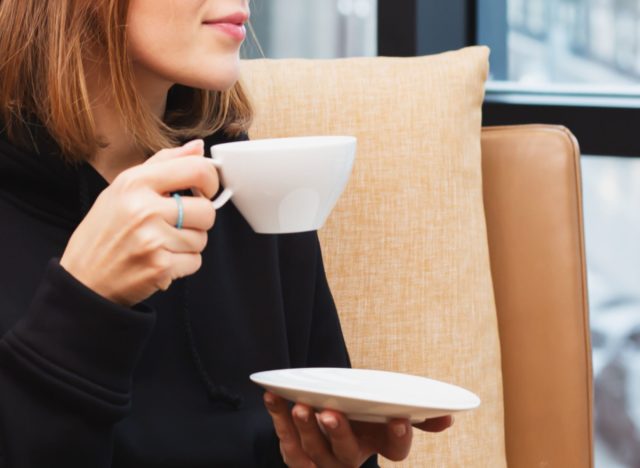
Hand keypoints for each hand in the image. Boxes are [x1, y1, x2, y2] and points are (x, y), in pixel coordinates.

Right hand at [60, 139, 218, 305]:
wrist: (83, 280)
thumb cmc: (105, 231)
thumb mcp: (123, 187)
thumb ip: (163, 163)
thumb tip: (198, 147)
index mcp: (135, 183)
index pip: (197, 169)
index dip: (210, 181)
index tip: (205, 190)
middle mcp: (144, 209)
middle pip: (207, 210)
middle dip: (198, 220)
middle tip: (176, 224)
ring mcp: (153, 239)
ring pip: (202, 238)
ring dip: (188, 244)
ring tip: (161, 244)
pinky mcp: (160, 266)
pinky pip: (195, 261)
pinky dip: (182, 264)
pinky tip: (159, 260)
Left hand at [264, 392, 452, 466]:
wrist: (327, 430)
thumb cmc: (364, 420)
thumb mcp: (389, 419)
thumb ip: (417, 416)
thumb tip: (449, 416)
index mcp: (377, 447)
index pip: (394, 452)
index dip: (398, 439)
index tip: (400, 418)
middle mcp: (348, 459)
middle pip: (346, 452)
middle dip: (338, 433)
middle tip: (330, 413)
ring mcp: (320, 459)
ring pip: (311, 450)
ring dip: (304, 428)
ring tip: (301, 407)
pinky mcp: (296, 453)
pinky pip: (285, 439)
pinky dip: (277, 418)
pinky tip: (272, 397)